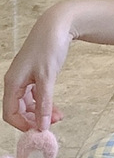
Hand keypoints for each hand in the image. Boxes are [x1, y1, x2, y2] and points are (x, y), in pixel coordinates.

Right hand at [3, 4, 71, 131]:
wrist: (57, 26)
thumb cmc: (49, 48)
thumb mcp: (47, 78)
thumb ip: (44, 103)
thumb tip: (41, 126)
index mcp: (12, 82)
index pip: (9, 113)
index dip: (23, 125)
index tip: (40, 131)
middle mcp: (15, 81)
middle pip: (19, 110)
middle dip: (35, 119)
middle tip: (54, 123)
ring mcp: (25, 78)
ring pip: (29, 103)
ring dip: (42, 112)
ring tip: (60, 116)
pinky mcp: (35, 75)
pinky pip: (36, 95)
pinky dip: (45, 102)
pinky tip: (57, 108)